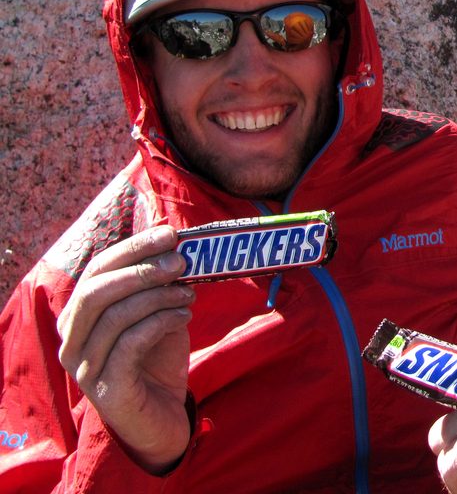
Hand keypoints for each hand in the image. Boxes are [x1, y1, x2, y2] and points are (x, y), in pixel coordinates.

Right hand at [57, 225, 194, 472]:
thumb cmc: (157, 360)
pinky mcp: (107, 390)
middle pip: (97, 290)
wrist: (162, 418)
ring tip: (189, 294)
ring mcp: (85, 368)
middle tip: (181, 262)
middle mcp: (72, 342)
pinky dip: (159, 323)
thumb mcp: (158, 314)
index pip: (97, 270)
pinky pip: (129, 345)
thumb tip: (175, 242)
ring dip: (158, 296)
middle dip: (141, 269)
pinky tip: (184, 317)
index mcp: (79, 317)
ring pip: (114, 316)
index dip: (133, 248)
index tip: (169, 233)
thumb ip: (159, 284)